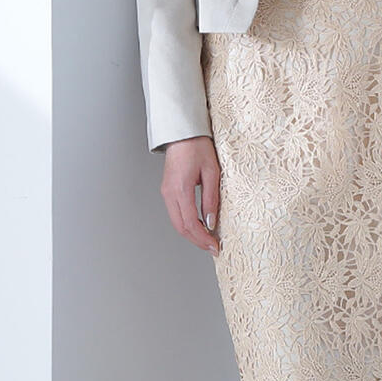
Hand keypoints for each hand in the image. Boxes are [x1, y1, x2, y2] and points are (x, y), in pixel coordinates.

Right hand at [160, 135, 220, 254]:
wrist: (183, 132)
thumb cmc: (198, 147)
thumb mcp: (212, 172)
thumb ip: (211, 198)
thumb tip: (211, 222)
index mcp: (180, 189)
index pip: (190, 223)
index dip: (203, 238)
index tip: (215, 247)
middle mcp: (169, 194)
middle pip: (181, 227)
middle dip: (197, 241)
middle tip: (213, 248)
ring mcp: (166, 192)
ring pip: (177, 222)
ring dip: (192, 234)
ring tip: (208, 239)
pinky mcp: (168, 190)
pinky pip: (176, 213)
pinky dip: (187, 223)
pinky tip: (199, 225)